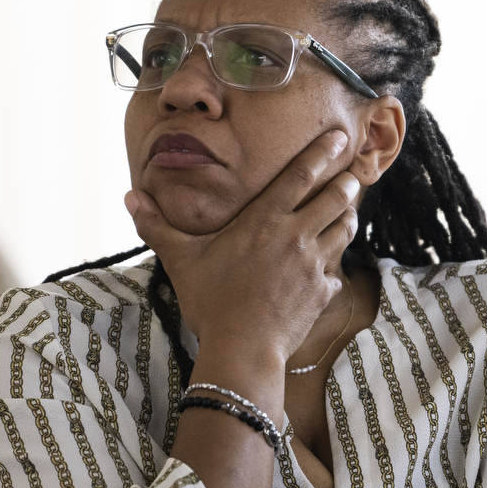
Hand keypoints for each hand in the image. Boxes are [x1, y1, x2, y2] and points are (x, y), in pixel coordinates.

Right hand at [126, 130, 360, 365]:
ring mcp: (314, 265)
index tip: (339, 138)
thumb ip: (157, 225)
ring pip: (344, 231)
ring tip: (349, 211)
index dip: (323, 153)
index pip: (301, 175)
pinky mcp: (323, 292)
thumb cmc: (210, 302)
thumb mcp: (181, 260)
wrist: (242, 349)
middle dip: (348, 183)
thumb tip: (130, 196)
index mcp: (265, 220)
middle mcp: (296, 236)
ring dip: (348, 218)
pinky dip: (336, 267)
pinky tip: (331, 268)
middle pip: (335, 199)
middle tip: (356, 174)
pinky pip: (337, 273)